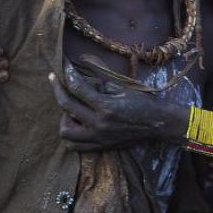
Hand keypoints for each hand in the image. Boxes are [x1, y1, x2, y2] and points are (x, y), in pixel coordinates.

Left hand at [49, 63, 179, 151]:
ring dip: (64, 117)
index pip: (78, 88)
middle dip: (58, 89)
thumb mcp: (123, 87)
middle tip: (56, 80)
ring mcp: (98, 138)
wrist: (157, 123)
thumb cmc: (142, 102)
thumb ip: (100, 78)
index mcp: (106, 107)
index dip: (68, 74)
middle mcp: (99, 124)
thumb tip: (82, 65)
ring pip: (66, 131)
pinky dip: (70, 135)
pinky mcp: (100, 146)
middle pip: (67, 106)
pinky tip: (75, 123)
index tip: (63, 65)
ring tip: (70, 108)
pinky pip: (75, 146)